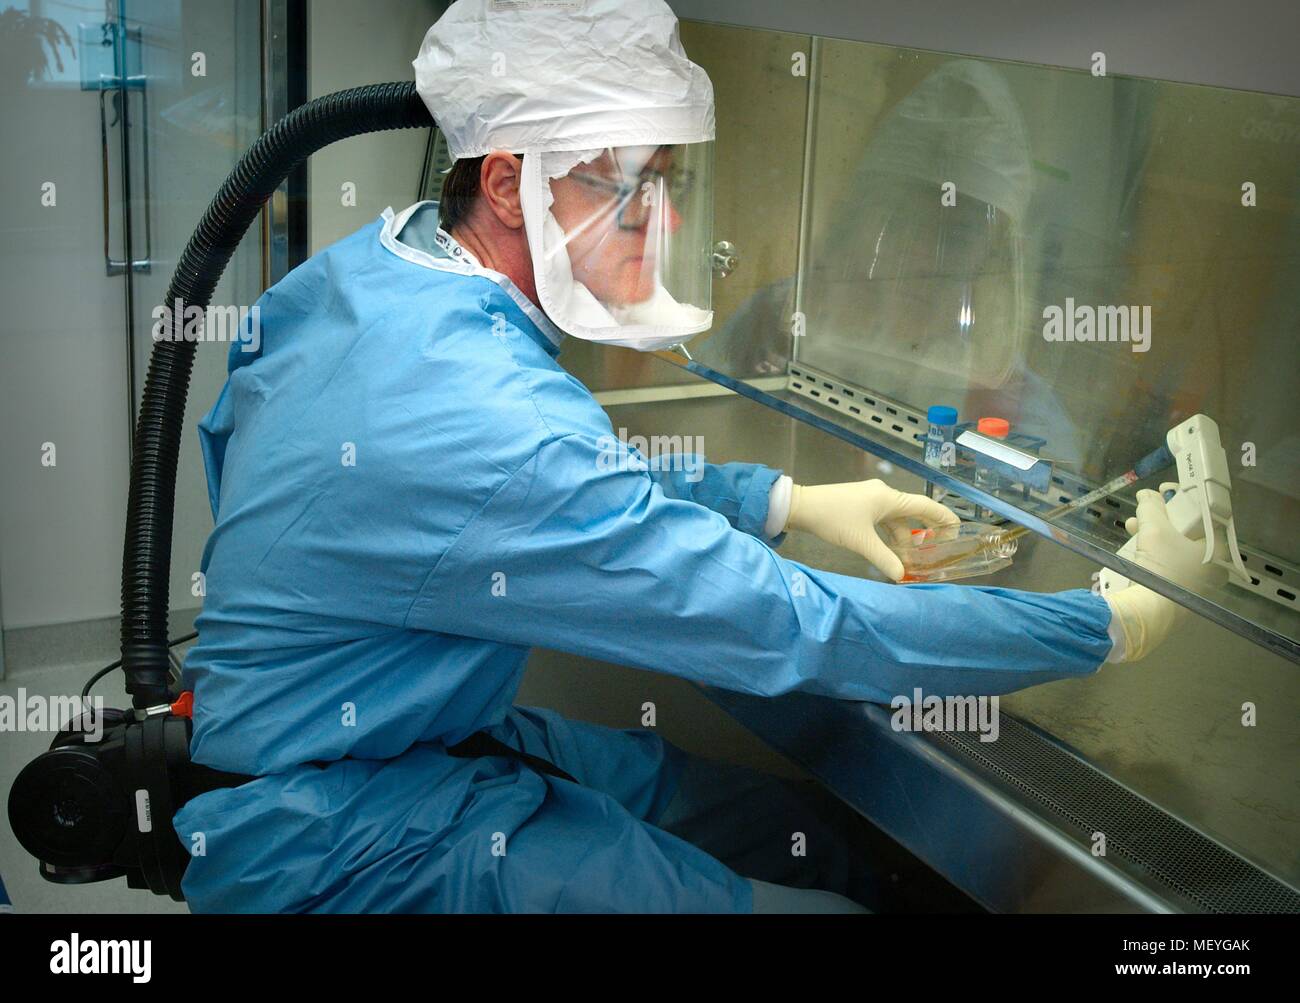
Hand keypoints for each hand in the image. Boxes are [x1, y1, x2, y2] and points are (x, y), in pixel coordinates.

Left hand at [785, 479, 959, 580]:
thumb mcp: (861, 542)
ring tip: (909, 560)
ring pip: (896, 520)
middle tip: (932, 555)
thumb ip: (884, 559)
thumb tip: (901, 576)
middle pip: (912, 514)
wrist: (801, 506)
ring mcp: (871, 499)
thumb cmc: (833, 519)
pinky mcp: (860, 505)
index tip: (955, 533)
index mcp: (889, 498)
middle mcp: (884, 495)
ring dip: (903, 539)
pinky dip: (889, 535)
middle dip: (923, 535)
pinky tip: (889, 551)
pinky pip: (883, 520)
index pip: (926, 506)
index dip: (944, 519)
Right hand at [1121, 483, 1222, 591]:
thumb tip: (1146, 495)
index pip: (1205, 514)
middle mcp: (1212, 566)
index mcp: (1217, 549)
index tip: (1165, 491)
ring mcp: (1197, 581)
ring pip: (1176, 547)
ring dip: (1153, 532)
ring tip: (1133, 525)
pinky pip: (1169, 562)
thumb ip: (1151, 507)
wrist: (1149, 611)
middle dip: (1162, 516)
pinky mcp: (1180, 591)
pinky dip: (1154, 551)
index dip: (1184, 497)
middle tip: (1147, 507)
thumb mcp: (1154, 530)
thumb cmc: (1162, 568)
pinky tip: (1135, 544)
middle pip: (1188, 530)